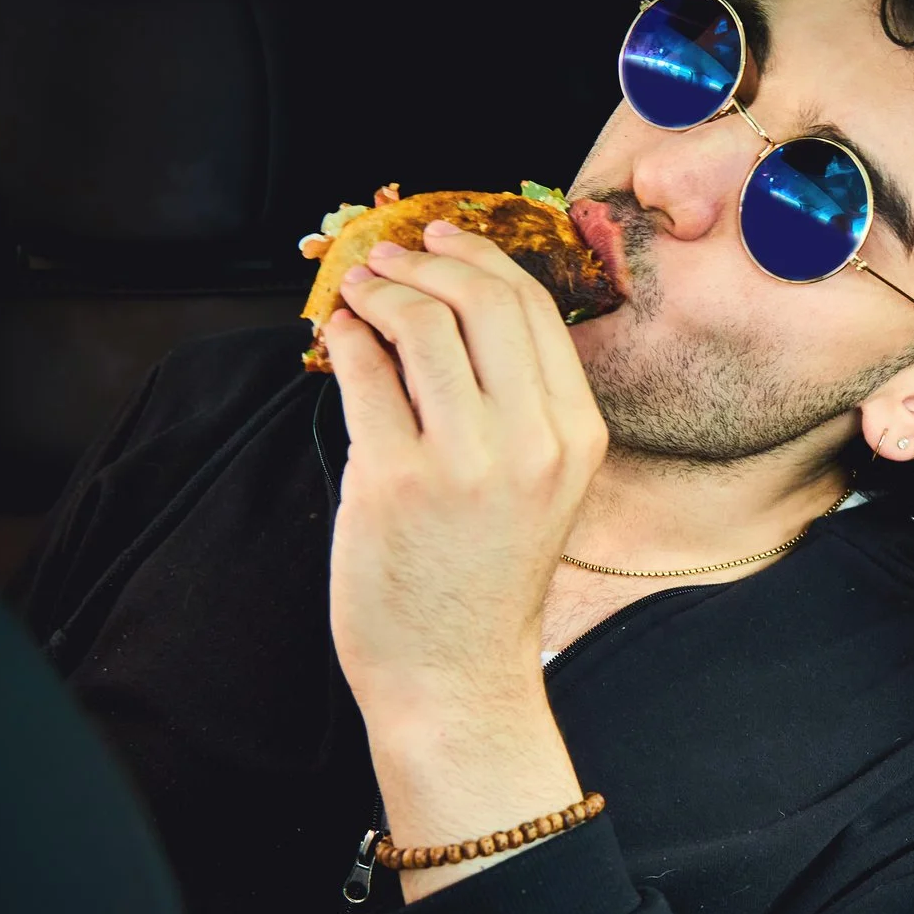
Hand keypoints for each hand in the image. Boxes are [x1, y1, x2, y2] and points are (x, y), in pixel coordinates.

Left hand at [323, 221, 607, 893]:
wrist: (455, 673)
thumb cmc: (486, 577)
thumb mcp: (541, 483)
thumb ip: (520, 403)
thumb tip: (452, 305)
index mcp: (578, 434)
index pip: (535, 310)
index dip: (481, 259)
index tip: (441, 241)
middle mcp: (532, 440)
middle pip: (483, 299)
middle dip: (427, 261)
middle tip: (386, 257)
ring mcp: (465, 461)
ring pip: (422, 323)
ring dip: (378, 291)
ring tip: (354, 291)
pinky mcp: (395, 481)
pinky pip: (365, 373)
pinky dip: (344, 338)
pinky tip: (335, 339)